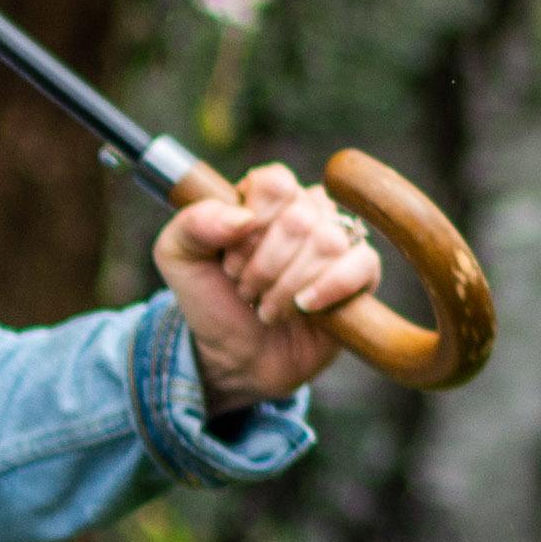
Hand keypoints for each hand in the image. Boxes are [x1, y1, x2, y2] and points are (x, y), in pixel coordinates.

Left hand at [156, 161, 384, 409]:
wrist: (234, 357)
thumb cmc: (210, 301)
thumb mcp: (177, 258)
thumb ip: (192, 224)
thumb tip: (241, 216)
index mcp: (266, 197)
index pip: (275, 184)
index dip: (251, 225)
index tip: (229, 260)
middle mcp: (307, 211)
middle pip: (300, 218)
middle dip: (263, 265)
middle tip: (245, 289)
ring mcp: (338, 241)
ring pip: (328, 242)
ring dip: (287, 285)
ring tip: (267, 306)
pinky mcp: (362, 274)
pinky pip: (363, 264)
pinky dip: (328, 288)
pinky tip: (303, 306)